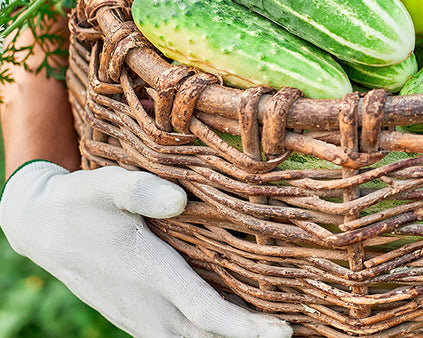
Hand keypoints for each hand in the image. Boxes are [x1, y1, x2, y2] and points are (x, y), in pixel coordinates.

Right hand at [0, 161, 291, 337]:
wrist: (40, 226)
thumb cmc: (80, 202)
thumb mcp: (104, 185)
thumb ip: (139, 189)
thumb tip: (179, 199)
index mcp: (148, 272)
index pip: (204, 309)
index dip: (243, 325)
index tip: (282, 331)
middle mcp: (148, 303)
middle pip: (207, 335)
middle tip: (296, 334)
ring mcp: (140, 316)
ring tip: (273, 332)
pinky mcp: (137, 317)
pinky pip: (177, 336)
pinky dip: (207, 337)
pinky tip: (236, 328)